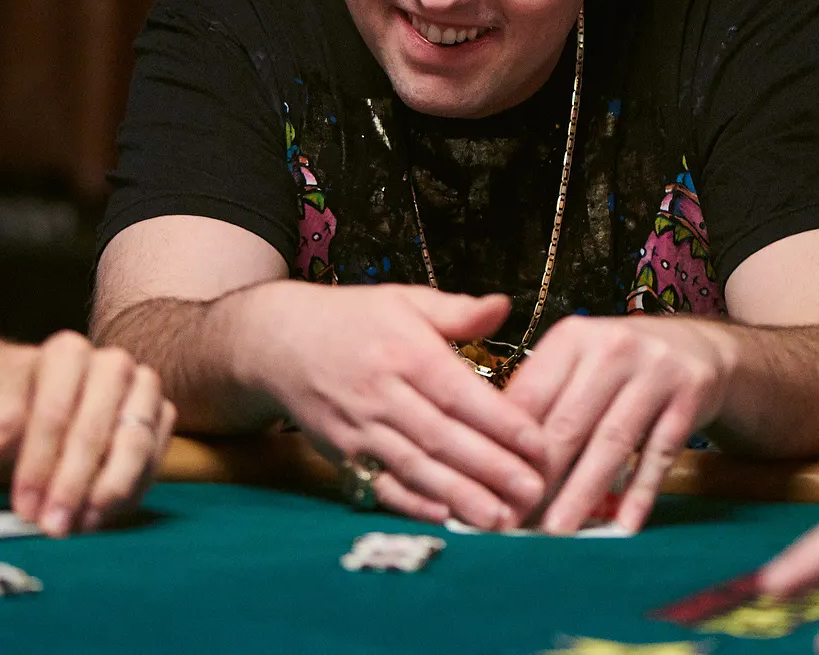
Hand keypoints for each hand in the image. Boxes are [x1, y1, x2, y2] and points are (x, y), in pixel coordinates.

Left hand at [0, 331, 176, 534]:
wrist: (56, 394)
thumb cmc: (22, 410)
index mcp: (65, 352)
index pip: (52, 413)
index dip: (37, 466)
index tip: (23, 511)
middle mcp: (112, 362)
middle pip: (93, 430)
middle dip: (70, 485)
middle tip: (52, 528)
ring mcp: (145, 386)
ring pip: (134, 444)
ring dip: (106, 492)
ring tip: (80, 527)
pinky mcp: (165, 414)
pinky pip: (156, 458)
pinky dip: (131, 492)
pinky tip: (102, 517)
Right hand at [250, 282, 548, 529]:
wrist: (278, 341)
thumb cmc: (354, 319)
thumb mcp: (405, 300)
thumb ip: (457, 310)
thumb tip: (503, 306)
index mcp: (405, 351)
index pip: (459, 392)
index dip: (500, 421)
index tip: (539, 444)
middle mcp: (382, 392)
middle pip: (441, 436)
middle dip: (490, 468)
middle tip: (533, 491)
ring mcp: (359, 428)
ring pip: (414, 466)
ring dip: (458, 495)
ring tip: (499, 518)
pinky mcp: (342, 454)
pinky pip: (379, 484)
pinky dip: (410, 503)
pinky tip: (442, 517)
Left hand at [501, 315, 729, 534]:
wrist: (698, 346)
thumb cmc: (620, 363)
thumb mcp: (579, 361)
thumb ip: (542, 399)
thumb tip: (491, 460)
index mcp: (573, 336)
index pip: (531, 396)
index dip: (506, 448)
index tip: (488, 491)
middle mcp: (614, 346)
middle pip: (569, 422)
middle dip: (540, 478)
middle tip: (516, 521)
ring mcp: (656, 370)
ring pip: (613, 441)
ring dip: (583, 491)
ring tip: (559, 532)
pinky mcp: (691, 396)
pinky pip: (660, 451)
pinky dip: (641, 491)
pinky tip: (623, 525)